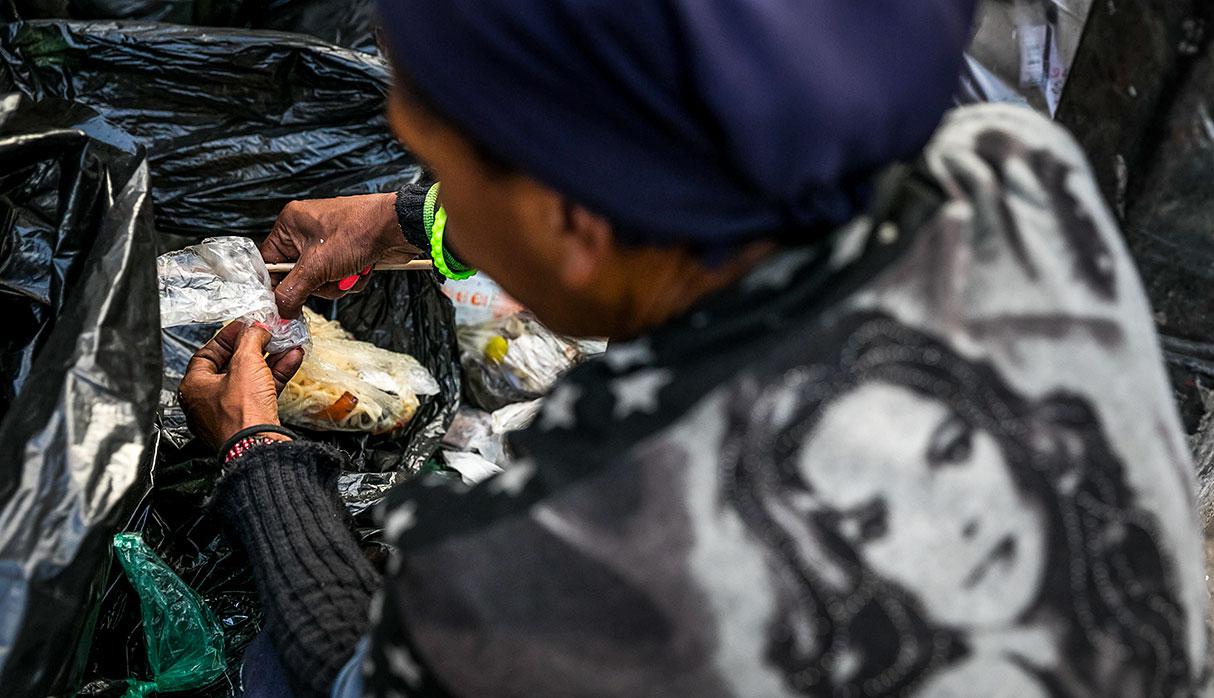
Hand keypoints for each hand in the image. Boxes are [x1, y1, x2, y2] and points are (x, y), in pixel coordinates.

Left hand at [180, 322, 305, 448]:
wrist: (259, 445)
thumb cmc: (241, 413)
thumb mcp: (245, 362)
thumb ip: (250, 340)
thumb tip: (255, 330)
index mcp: (194, 386)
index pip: (208, 352)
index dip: (229, 336)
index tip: (245, 327)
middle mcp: (208, 401)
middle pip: (232, 365)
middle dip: (254, 348)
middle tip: (267, 335)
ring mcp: (229, 412)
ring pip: (250, 378)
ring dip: (270, 360)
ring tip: (285, 345)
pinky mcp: (249, 420)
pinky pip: (262, 391)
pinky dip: (276, 375)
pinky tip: (290, 360)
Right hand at [260, 193, 420, 318]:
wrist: (398, 228)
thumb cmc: (359, 231)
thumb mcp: (317, 266)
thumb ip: (292, 291)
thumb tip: (280, 310)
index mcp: (290, 225)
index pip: (268, 262)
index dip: (275, 285)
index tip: (280, 304)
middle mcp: (307, 232)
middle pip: (297, 276)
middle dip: (318, 284)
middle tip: (329, 277)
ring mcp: (328, 244)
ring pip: (321, 282)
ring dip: (337, 283)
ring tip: (350, 270)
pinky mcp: (347, 254)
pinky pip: (339, 278)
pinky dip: (351, 279)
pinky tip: (362, 268)